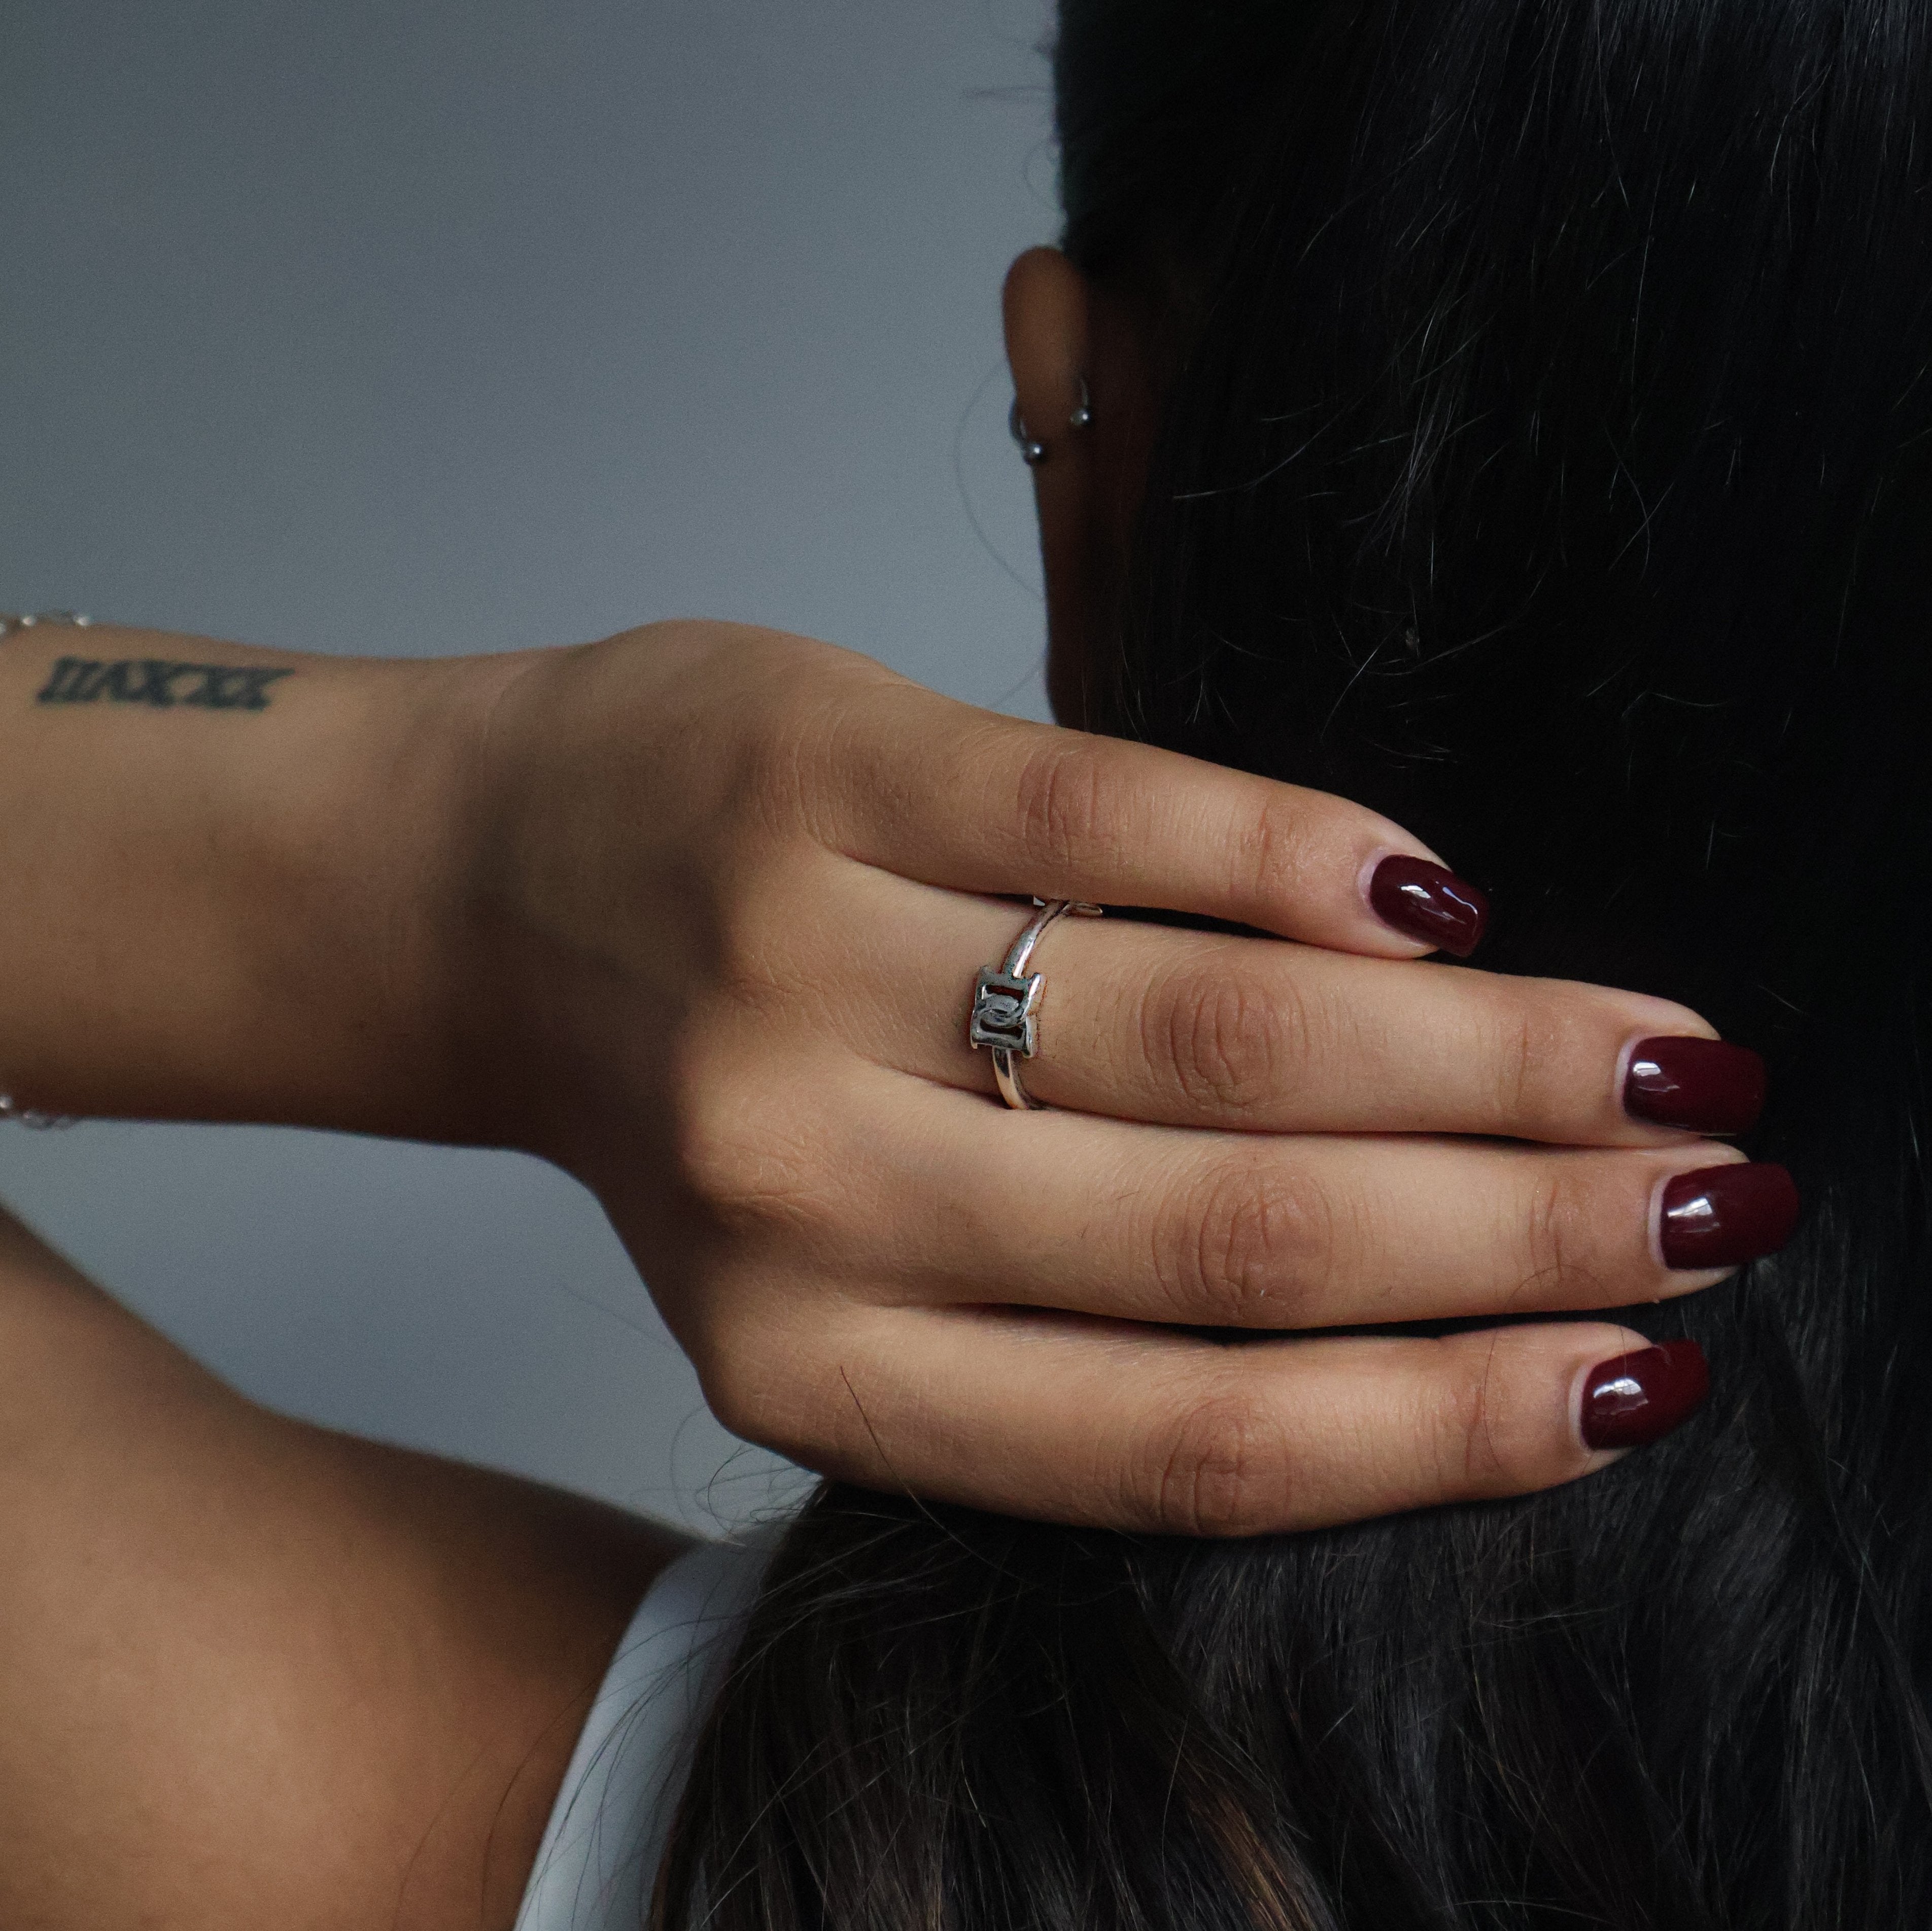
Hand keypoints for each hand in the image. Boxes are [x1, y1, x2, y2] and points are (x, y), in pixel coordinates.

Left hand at [461, 621, 1780, 1533]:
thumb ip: (1079, 1300)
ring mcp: (801, 970)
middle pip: (1235, 1235)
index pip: (1182, 1437)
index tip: (1636, 1384)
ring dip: (1476, 1054)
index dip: (1442, 1421)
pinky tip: (1444, 904)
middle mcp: (802, 1195)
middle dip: (1518, 1234)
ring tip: (1653, 1057)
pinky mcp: (820, 774)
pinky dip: (1310, 861)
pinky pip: (1115, 821)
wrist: (495, 894)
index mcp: (818, 1362)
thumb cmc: (721, 1087)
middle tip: (1717, 1205)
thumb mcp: (849, 1256)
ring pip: (1209, 1034)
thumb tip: (1428, 1306)